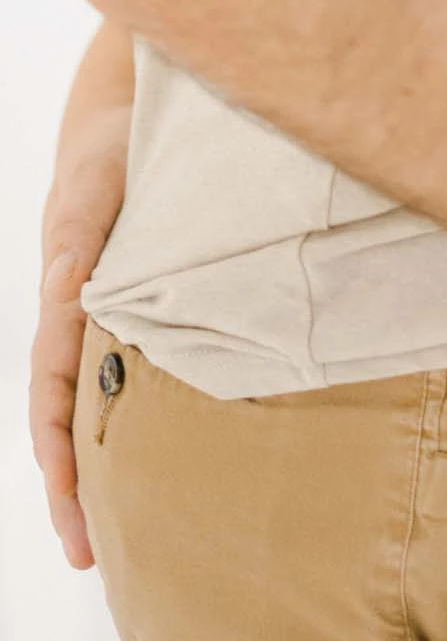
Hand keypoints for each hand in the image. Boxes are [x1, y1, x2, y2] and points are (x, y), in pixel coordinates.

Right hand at [30, 100, 132, 570]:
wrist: (131, 119)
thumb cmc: (110, 150)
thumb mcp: (95, 183)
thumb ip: (80, 231)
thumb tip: (60, 285)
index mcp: (63, 300)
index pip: (52, 388)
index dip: (57, 446)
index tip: (65, 496)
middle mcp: (81, 320)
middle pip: (68, 417)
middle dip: (72, 487)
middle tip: (88, 556)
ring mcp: (110, 320)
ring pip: (99, 406)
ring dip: (101, 468)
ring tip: (121, 537)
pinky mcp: (145, 310)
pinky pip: (135, 375)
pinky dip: (136, 422)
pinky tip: (165, 458)